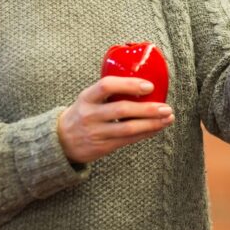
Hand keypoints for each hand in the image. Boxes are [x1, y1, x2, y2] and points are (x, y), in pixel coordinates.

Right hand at [57, 76, 173, 163]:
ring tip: (168, 118)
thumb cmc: (83, 113)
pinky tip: (157, 127)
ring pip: (128, 129)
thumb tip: (144, 82)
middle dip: (148, 109)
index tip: (149, 85)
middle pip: (122, 110)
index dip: (129, 84)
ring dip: (151, 123)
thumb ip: (109, 91)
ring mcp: (96, 132)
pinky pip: (128, 140)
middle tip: (167, 107)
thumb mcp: (88, 98)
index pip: (106, 85)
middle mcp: (90, 114)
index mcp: (86, 97)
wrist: (61, 141)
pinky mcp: (102, 147)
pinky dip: (145, 133)